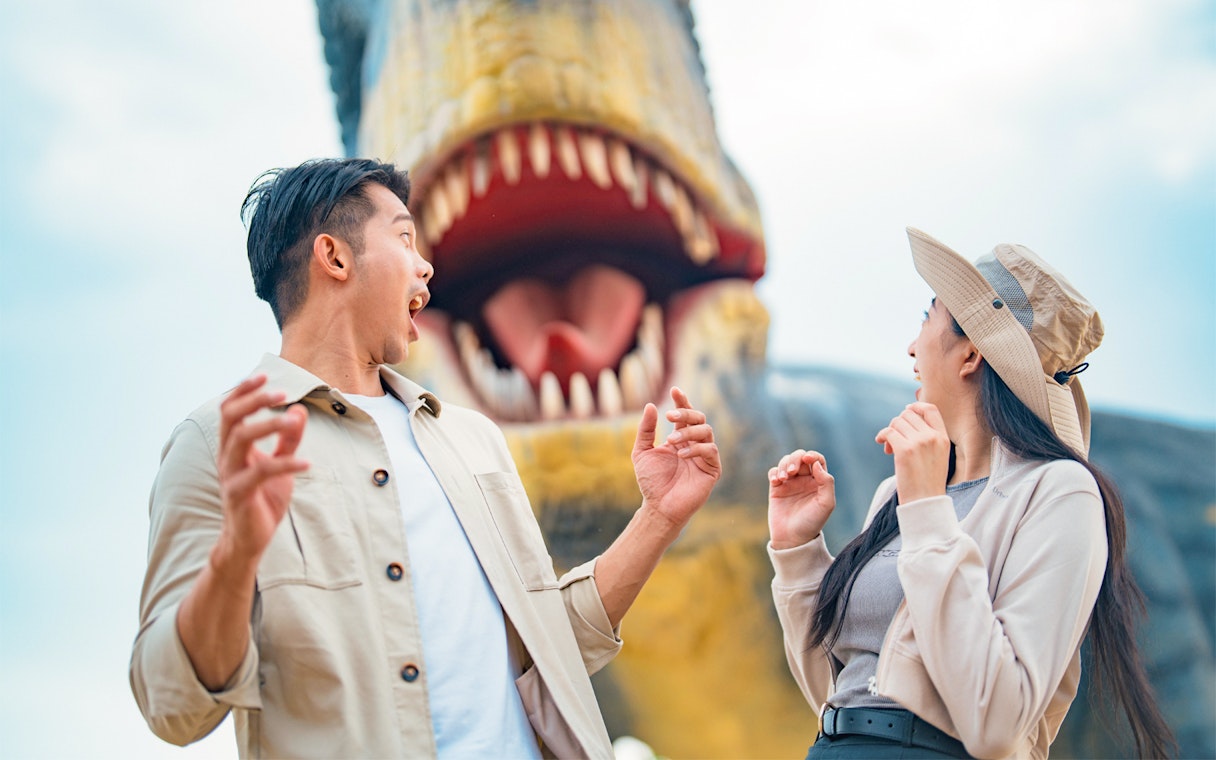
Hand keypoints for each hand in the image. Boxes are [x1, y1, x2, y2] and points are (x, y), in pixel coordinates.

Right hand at [214, 374, 309, 568]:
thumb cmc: (262, 498)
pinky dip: (286, 464)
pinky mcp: (239, 494)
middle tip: (280, 392)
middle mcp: (227, 456)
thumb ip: (288, 439)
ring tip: (294, 421)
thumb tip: (300, 410)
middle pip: (231, 417)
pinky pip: (261, 473)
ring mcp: (230, 474)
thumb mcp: (280, 464)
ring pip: (240, 439)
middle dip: (254, 400)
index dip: (243, 391)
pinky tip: (307, 463)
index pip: (230, 410)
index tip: (264, 375)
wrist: (248, 539)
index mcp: (232, 447)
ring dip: (269, 425)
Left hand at [631, 387, 720, 527]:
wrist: (658, 507)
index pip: (685, 414)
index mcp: (680, 437)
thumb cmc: (651, 481)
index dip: (682, 401)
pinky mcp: (712, 469)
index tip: (674, 389)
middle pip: (699, 418)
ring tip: (671, 440)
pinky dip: (696, 448)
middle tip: (670, 415)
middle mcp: (694, 443)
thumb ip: (646, 430)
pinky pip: (711, 451)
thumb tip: (650, 405)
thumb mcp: (642, 452)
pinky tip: (682, 454)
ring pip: (706, 431)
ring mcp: (704, 456)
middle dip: (686, 412)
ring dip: (689, 431)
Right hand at [768, 450, 835, 548]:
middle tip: (792, 472)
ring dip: (784, 465)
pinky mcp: (776, 488)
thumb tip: (816, 464)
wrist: (793, 538)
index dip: (812, 455)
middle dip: (795, 459)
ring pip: (785, 462)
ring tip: (783, 478)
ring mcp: (790, 483)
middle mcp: (805, 480)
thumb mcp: (826, 504)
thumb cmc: (812, 522)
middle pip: (800, 457)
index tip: (808, 459)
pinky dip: (774, 472)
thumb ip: (826, 482)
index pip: (816, 460)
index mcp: (819, 481)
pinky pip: (773, 472)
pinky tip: (776, 481)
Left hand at [875, 402, 950, 503]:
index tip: (906, 412)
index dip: (916, 407)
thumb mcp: (937, 456)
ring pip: (897, 422)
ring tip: (890, 448)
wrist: (925, 501)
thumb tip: (906, 418)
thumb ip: (928, 438)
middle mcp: (932, 437)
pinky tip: (883, 445)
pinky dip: (882, 436)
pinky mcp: (904, 450)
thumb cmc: (927, 482)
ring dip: (890, 431)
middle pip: (908, 414)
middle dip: (898, 423)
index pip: (930, 409)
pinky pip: (888, 432)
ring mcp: (919, 442)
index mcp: (943, 438)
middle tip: (895, 439)